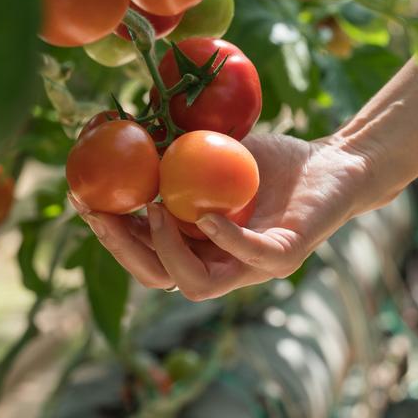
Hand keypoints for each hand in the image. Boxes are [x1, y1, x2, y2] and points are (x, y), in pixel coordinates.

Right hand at [69, 133, 375, 300]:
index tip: (84, 200)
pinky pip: (248, 256)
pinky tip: (205, 215)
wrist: (332, 162)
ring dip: (166, 252)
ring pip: (195, 284)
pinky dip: (223, 238)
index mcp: (195, 246)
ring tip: (150, 211)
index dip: (110, 234)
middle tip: (102, 211)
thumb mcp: (210, 155)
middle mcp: (218, 265)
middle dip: (123, 248)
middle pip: (157, 276)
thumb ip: (170, 157)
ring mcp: (251, 267)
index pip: (143, 255)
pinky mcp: (284, 257)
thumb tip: (115, 132)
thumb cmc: (270, 161)